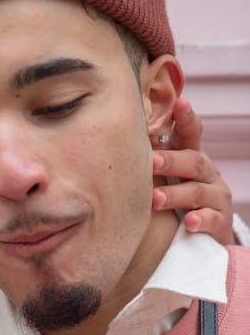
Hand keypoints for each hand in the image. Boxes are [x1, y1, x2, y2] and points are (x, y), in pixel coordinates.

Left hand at [152, 98, 233, 244]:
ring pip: (198, 192)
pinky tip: (190, 223)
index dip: (187, 118)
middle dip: (172, 161)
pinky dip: (202, 220)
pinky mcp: (220, 222)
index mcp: (192, 157)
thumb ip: (150, 157)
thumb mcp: (164, 176)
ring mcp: (217, 197)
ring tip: (155, 199)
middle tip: (151, 162)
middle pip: (193, 161)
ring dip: (176, 194)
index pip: (192, 133)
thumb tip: (114, 135)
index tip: (180, 103)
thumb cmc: (174, 197)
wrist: (200, 231)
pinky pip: (213, 219)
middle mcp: (208, 174)